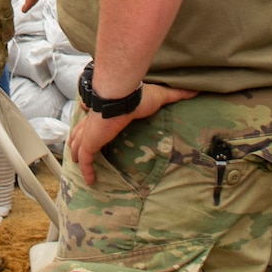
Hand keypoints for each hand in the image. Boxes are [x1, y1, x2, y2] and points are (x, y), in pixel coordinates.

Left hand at [68, 83, 196, 184]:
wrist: (123, 95)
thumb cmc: (138, 95)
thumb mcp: (161, 95)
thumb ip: (176, 94)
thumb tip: (195, 90)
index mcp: (107, 112)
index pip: (95, 119)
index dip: (92, 126)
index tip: (94, 132)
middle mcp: (94, 122)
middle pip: (80, 132)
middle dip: (78, 141)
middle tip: (78, 151)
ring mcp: (90, 133)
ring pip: (77, 145)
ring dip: (76, 154)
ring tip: (78, 164)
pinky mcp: (90, 143)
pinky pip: (85, 160)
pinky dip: (86, 170)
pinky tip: (89, 180)